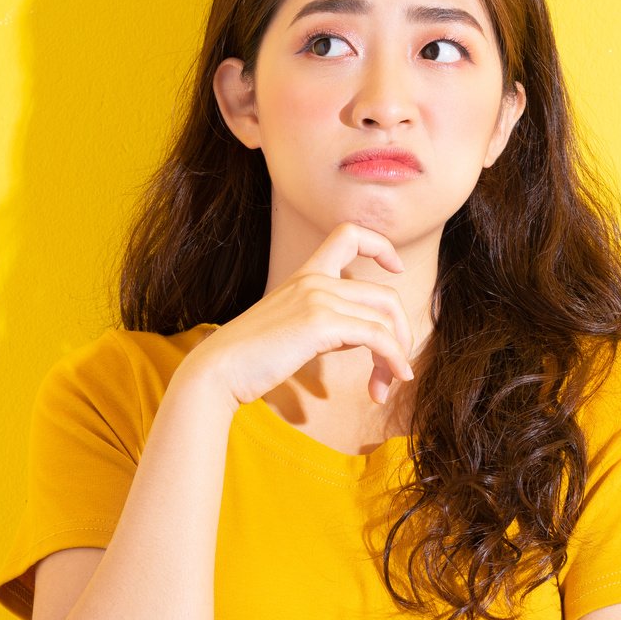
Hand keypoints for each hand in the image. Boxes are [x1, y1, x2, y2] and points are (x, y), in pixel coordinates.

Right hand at [185, 221, 417, 408]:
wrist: (219, 369)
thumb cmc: (253, 356)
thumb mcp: (294, 327)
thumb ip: (328, 321)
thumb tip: (363, 335)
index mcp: (306, 274)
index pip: (349, 234)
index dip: (381, 246)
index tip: (395, 269)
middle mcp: (315, 279)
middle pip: (385, 295)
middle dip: (401, 333)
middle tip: (396, 367)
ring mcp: (318, 297)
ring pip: (385, 320)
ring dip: (396, 357)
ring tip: (387, 384)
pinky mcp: (321, 322)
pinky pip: (377, 337)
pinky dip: (391, 360)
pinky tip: (387, 385)